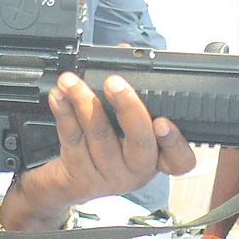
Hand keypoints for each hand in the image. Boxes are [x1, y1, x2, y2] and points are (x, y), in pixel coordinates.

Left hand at [2, 73, 194, 227]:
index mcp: (155, 158)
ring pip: (100, 136)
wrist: (63, 184)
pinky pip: (72, 141)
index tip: (163, 122)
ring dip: (84, 102)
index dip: (176, 142)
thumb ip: (130, 90)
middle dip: (127, 107)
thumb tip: (125, 54)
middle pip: (140, 141)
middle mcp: (136, 172)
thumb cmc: (99, 147)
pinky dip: (64, 114)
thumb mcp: (121, 124)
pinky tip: (58, 97)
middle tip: (115, 82)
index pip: (180, 159)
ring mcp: (108, 177)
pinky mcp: (80, 178)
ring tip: (72, 81)